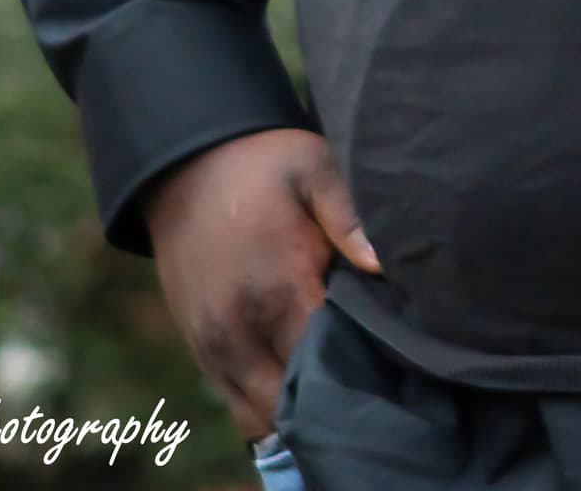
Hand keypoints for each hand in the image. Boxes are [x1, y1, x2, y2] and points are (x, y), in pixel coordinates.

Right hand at [139, 127, 376, 437]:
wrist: (185, 166)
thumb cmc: (264, 165)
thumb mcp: (314, 170)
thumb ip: (350, 218)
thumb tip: (384, 264)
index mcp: (275, 289)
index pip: (324, 363)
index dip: (362, 369)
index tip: (395, 359)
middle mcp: (238, 331)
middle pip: (292, 403)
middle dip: (333, 401)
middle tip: (375, 380)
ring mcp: (213, 346)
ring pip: (260, 415)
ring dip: (298, 410)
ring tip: (341, 386)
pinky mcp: (200, 347)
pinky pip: (235, 401)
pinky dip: (269, 403)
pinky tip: (304, 384)